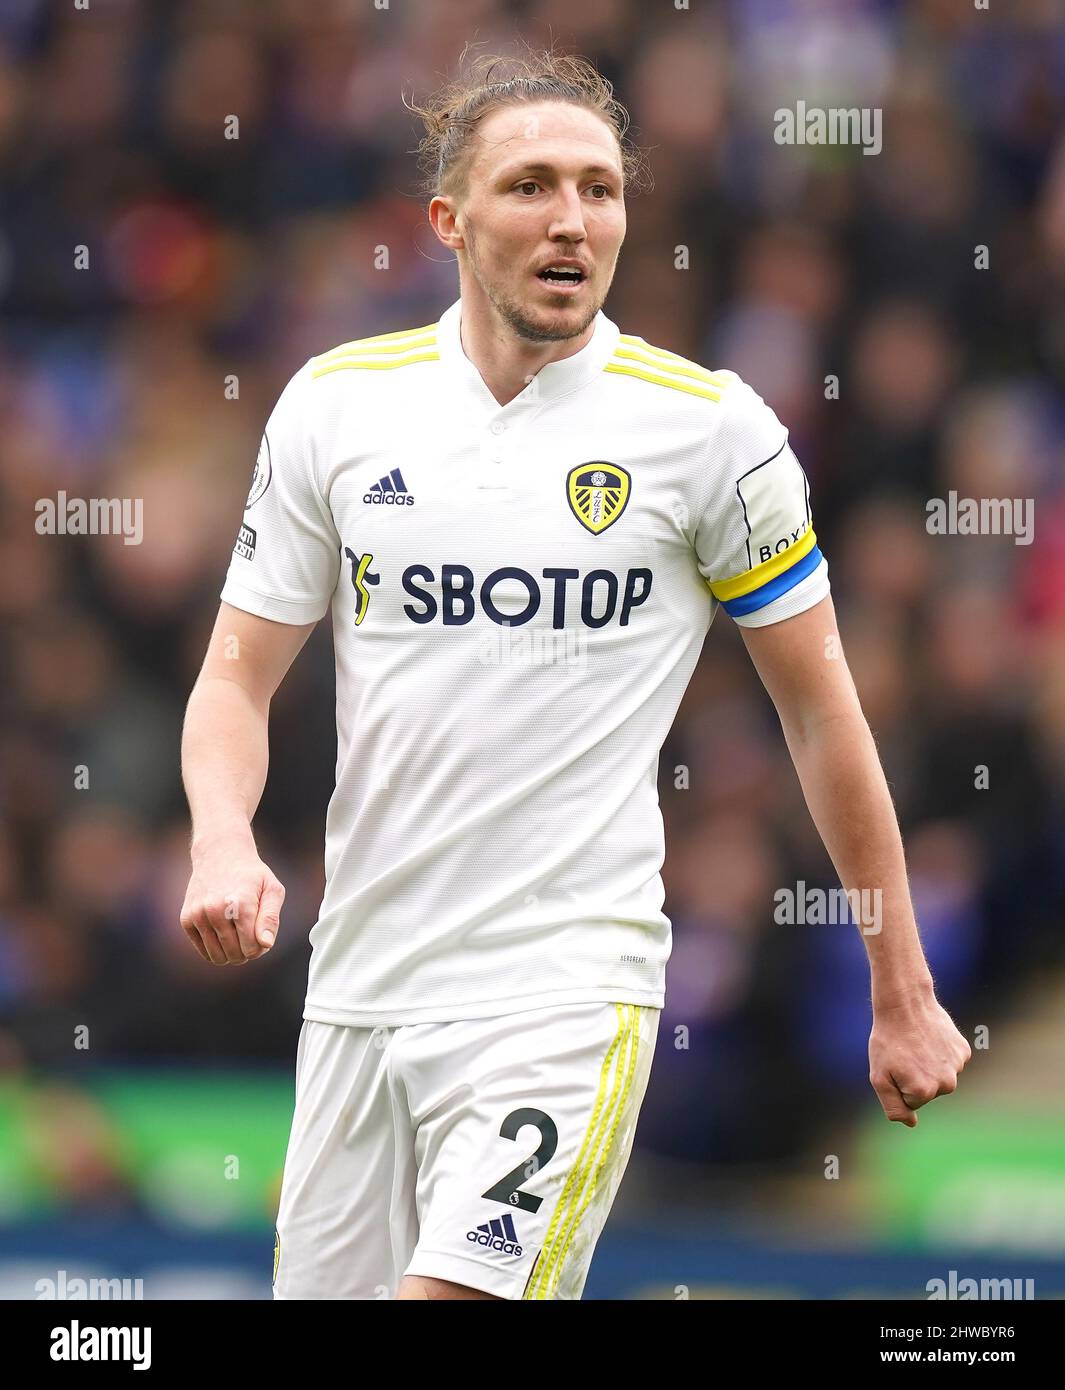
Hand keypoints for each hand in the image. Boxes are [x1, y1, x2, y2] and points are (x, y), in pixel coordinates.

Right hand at [180, 831, 285, 964]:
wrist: (219, 855)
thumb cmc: (251, 875)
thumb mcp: (272, 889)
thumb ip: (271, 918)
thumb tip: (266, 944)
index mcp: (241, 905)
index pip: (252, 948)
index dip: (260, 947)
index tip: (261, 935)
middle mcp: (216, 911)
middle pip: (235, 955)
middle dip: (246, 952)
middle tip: (250, 936)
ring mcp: (198, 915)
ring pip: (217, 957)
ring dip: (231, 954)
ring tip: (238, 937)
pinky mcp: (186, 919)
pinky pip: (203, 951)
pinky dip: (215, 948)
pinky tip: (223, 933)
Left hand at [868, 987, 971, 1126]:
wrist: (905, 1003)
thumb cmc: (888, 1041)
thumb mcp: (879, 1077)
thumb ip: (893, 1107)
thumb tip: (911, 1124)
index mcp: (924, 1092)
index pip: (911, 1102)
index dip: (898, 1084)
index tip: (894, 1065)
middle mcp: (946, 1083)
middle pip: (928, 1092)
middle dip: (915, 1078)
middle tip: (905, 1055)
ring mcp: (958, 1066)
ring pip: (940, 1076)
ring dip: (928, 1065)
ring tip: (916, 1045)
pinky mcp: (964, 1051)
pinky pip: (950, 1061)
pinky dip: (940, 1053)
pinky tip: (930, 1038)